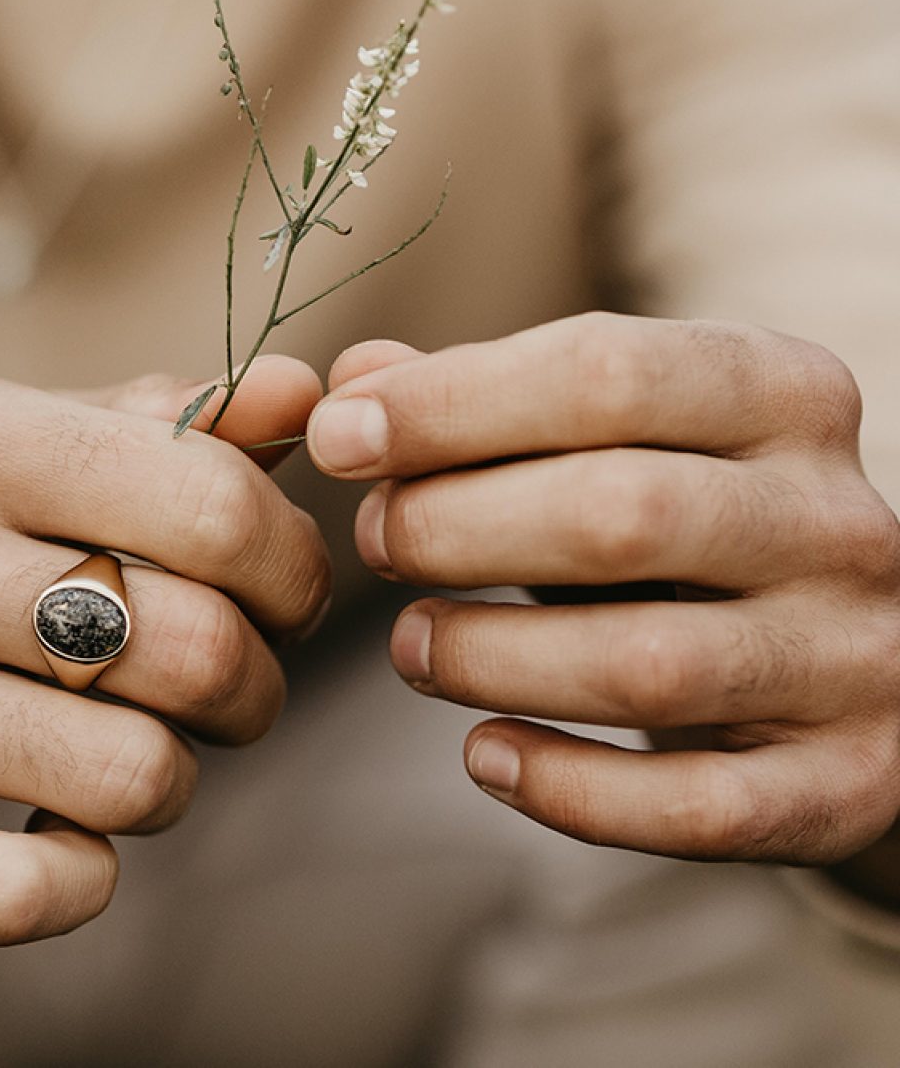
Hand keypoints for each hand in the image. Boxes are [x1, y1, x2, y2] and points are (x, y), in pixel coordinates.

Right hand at [0, 362, 328, 942]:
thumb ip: (156, 423)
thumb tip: (305, 395)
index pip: (214, 504)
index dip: (291, 566)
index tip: (275, 595)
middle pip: (196, 651)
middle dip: (250, 688)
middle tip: (222, 690)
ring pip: (139, 779)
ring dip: (166, 781)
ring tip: (120, 751)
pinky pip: (42, 894)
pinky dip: (83, 877)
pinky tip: (52, 833)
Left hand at [306, 312, 899, 865]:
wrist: (865, 657)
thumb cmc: (690, 525)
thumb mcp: (611, 437)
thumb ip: (483, 400)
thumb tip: (354, 375)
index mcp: (785, 394)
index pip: (607, 371)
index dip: (448, 405)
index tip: (335, 436)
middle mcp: (838, 522)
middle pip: (621, 514)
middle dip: (457, 529)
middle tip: (376, 544)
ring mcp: (855, 661)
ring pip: (647, 668)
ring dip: (490, 659)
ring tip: (412, 647)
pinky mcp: (843, 788)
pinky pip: (693, 809)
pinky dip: (567, 790)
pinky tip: (484, 755)